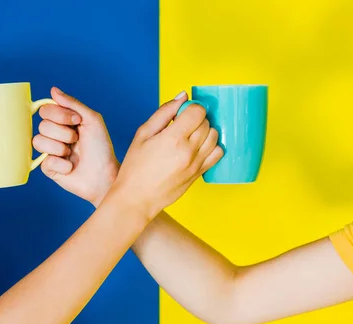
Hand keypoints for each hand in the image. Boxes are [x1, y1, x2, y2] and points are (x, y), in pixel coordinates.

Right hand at [33, 87, 119, 206]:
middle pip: (42, 125)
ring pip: (38, 141)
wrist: (105, 175)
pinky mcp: (48, 168)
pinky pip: (44, 161)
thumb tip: (53, 90)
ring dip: (60, 148)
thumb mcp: (92, 120)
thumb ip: (73, 104)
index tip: (77, 121)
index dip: (60, 114)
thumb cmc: (101, 148)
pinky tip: (71, 167)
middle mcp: (55, 134)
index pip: (46, 110)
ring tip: (72, 154)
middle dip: (63, 133)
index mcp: (63, 121)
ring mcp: (50, 151)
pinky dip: (62, 164)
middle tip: (77, 140)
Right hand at [105, 92, 222, 219]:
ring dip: (205, 131)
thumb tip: (183, 96)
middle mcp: (189, 151)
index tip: (181, 114)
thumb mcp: (142, 134)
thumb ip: (164, 112)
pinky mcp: (199, 174)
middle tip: (182, 125)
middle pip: (207, 123)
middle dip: (196, 119)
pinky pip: (218, 153)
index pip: (197, 111)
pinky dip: (212, 146)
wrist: (137, 198)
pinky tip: (198, 148)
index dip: (190, 108)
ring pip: (214, 136)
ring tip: (189, 137)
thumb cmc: (135, 167)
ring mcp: (196, 164)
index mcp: (173, 138)